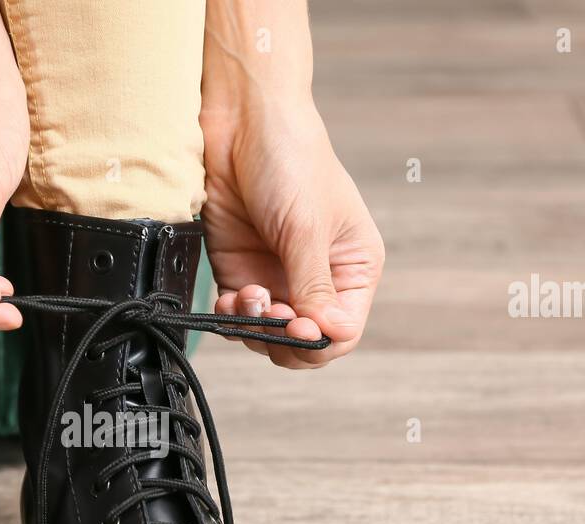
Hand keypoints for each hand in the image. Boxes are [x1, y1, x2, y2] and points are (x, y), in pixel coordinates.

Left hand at [200, 99, 384, 367]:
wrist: (242, 122)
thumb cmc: (291, 160)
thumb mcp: (307, 228)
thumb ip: (313, 286)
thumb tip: (326, 335)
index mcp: (352, 267)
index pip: (343, 330)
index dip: (320, 340)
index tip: (297, 328)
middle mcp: (318, 278)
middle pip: (305, 341)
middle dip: (284, 338)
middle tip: (269, 313)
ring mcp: (278, 276)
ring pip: (268, 335)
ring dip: (255, 326)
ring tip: (249, 295)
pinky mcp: (241, 271)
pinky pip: (238, 315)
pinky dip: (233, 316)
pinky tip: (231, 297)